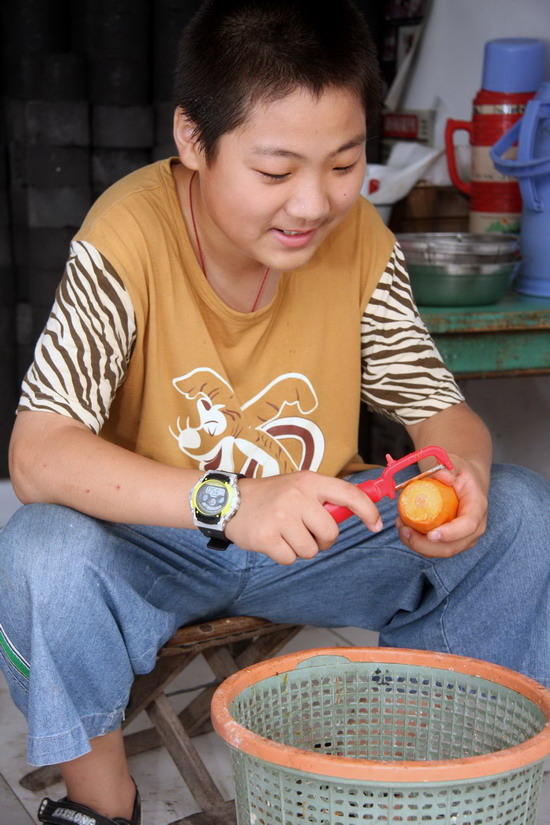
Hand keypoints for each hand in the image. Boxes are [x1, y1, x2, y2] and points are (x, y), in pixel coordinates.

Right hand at [225, 471, 382, 564]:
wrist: (230, 501)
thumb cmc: (271, 496)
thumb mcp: (298, 485)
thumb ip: (324, 497)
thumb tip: (359, 511)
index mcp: (309, 481)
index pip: (349, 494)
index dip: (368, 510)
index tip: (376, 525)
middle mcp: (297, 497)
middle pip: (330, 532)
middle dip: (322, 540)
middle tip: (306, 532)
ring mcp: (281, 517)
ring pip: (311, 549)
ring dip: (301, 548)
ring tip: (285, 533)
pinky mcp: (267, 537)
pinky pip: (290, 558)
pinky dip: (283, 555)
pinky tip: (273, 540)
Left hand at [395, 454, 488, 557]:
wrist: (465, 483)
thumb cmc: (460, 472)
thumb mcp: (456, 463)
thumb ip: (449, 466)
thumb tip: (441, 476)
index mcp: (477, 508)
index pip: (468, 526)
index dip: (450, 533)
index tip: (431, 534)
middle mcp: (473, 528)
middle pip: (450, 547)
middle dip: (424, 544)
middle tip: (404, 528)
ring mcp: (462, 538)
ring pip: (439, 552)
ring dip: (416, 544)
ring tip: (400, 525)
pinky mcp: (450, 542)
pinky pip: (432, 549)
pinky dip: (416, 542)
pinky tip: (404, 527)